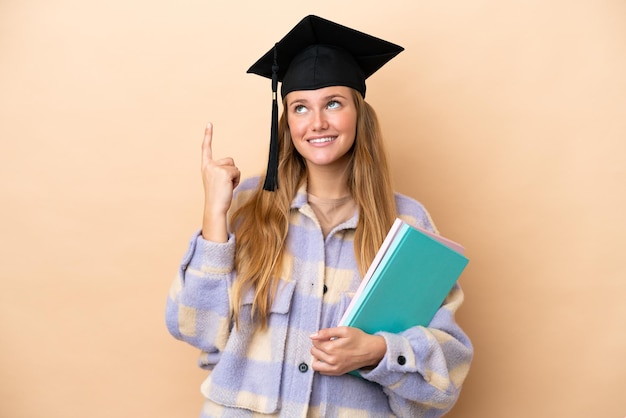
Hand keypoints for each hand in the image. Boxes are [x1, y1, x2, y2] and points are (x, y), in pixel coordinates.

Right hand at [201, 123, 239, 241]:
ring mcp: (216, 168)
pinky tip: (229, 187)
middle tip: (224, 185)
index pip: (206, 148)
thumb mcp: (216, 181)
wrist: (214, 207)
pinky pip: (237, 172)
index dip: (208, 135)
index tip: (209, 124)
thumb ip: (221, 171)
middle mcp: (209, 165)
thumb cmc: (217, 197)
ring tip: (226, 187)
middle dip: (232, 172)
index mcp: (206, 166)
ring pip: (235, 166)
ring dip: (234, 177)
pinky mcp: (224, 172)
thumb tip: (233, 171)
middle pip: (230, 160)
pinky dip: (237, 180)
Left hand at [310, 327, 386, 375]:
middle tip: (326, 342)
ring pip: (315, 364)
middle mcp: (331, 360)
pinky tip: (328, 358)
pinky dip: (322, 365)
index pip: (315, 343)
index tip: (326, 336)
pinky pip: (322, 372)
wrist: (371, 351)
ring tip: (324, 351)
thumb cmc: (359, 339)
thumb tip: (312, 336)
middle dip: (317, 346)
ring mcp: (334, 368)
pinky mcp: (338, 372)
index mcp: (332, 348)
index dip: (319, 337)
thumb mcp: (344, 330)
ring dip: (317, 357)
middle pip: (314, 352)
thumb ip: (326, 332)